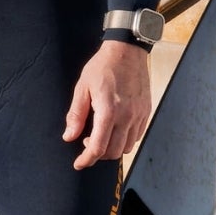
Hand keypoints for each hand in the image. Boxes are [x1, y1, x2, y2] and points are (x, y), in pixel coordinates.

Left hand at [63, 41, 152, 169]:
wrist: (127, 50)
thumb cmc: (102, 66)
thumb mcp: (82, 87)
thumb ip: (76, 114)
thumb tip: (69, 136)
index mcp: (108, 111)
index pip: (98, 147)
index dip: (86, 159)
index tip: (79, 163)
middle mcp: (127, 116)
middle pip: (113, 152)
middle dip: (98, 154)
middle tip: (87, 142)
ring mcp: (139, 115)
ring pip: (126, 147)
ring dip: (112, 148)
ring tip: (101, 136)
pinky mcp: (146, 111)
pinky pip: (136, 136)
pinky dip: (125, 140)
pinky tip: (116, 130)